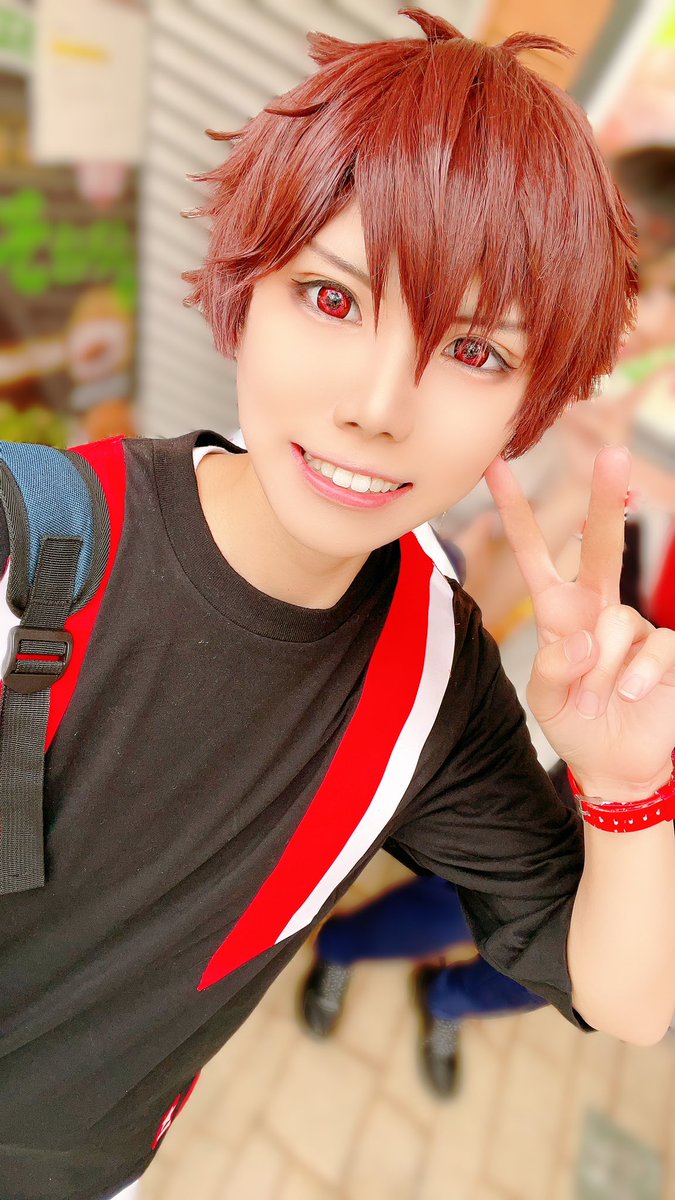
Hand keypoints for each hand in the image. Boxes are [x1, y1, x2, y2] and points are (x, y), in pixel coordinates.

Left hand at [485, 446, 674, 801]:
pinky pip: (655, 646)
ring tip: (595, 702)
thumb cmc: (575, 723)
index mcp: (560, 611)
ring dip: (600, 672)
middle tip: (614, 453)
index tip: (495, 468)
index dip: (516, 513)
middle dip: (607, 501)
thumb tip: (579, 640)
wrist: (616, 763)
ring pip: (617, 623)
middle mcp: (597, 608)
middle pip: (600, 545)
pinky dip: (637, 674)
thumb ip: (551, 670)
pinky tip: (628, 694)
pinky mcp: (667, 648)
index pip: (535, 554)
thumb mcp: (546, 700)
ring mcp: (635, 625)